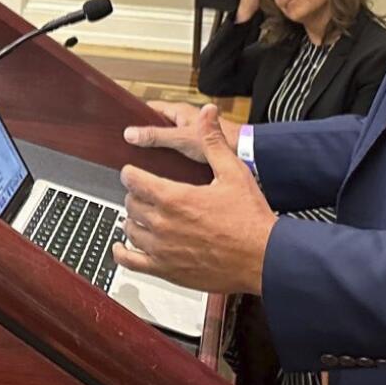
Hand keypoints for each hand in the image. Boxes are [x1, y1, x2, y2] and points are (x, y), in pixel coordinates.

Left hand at [114, 105, 275, 294]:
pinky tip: (120, 247)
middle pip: (131, 204)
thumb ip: (214, 142)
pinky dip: (122, 253)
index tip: (132, 172)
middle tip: (144, 192)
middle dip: (136, 195)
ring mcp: (162, 250)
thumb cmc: (250, 218)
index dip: (131, 173)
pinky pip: (132, 262)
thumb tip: (207, 113)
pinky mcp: (166, 271)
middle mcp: (162, 224)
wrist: (264, 258)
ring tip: (141, 215)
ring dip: (133, 220)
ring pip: (130, 230)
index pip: (134, 180)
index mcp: (175, 197)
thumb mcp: (234, 173)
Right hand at [123, 99, 241, 163]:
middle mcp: (183, 120)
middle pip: (156, 125)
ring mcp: (189, 134)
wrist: (246, 153)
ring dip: (156, 148)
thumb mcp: (181, 138)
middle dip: (144, 135)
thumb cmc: (220, 140)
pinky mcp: (196, 148)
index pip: (149, 108)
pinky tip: (162, 169)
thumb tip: (130, 133)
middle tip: (128, 147)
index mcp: (179, 111)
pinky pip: (175, 150)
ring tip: (141, 161)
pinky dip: (168, 157)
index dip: (135, 116)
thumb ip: (156, 136)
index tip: (122, 126)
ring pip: (166, 139)